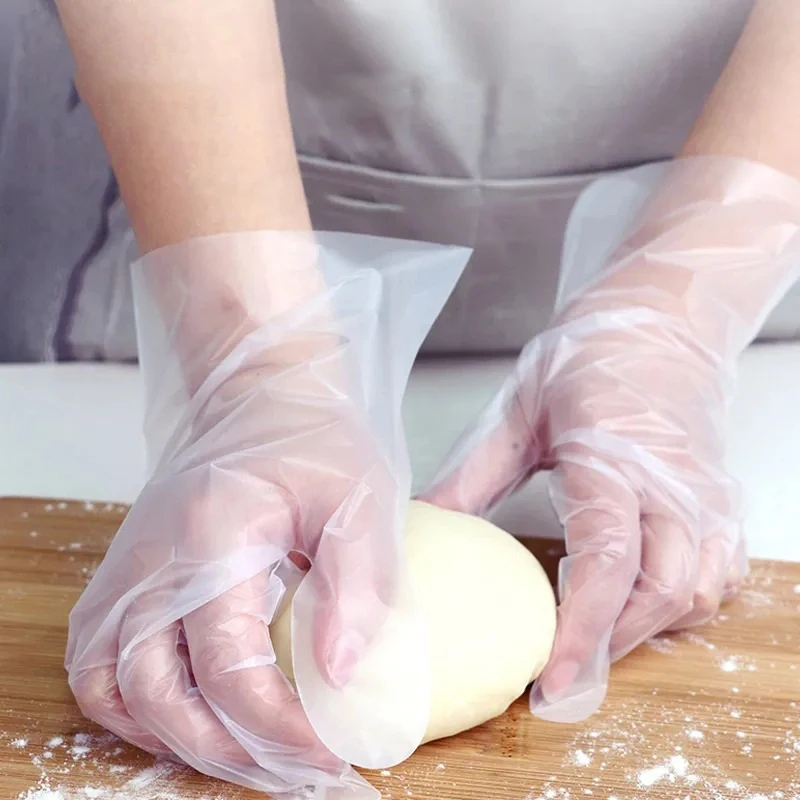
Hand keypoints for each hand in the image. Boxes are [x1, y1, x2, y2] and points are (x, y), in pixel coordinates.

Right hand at [66, 232, 468, 796]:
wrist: (262, 396)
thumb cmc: (315, 441)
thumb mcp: (361, 498)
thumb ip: (360, 584)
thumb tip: (342, 677)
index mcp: (211, 535)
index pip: (228, 666)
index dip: (279, 727)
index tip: (331, 756)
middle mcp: (151, 558)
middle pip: (156, 695)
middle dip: (226, 754)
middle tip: (292, 774)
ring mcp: (127, 566)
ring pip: (111, 689)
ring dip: (172, 739)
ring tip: (243, 756)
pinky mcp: (126, 573)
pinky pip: (102, 662)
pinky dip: (137, 706)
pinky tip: (191, 715)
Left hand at [425, 157, 799, 720]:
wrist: (661, 318)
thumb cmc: (589, 354)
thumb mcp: (518, 408)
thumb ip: (476, 474)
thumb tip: (428, 522)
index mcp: (611, 457)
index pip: (607, 559)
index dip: (582, 628)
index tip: (553, 678)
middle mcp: (670, 483)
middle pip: (663, 591)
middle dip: (615, 646)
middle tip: (563, 677)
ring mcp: (705, 492)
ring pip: (699, 590)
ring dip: (650, 629)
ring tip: (596, 643)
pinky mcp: (721, 495)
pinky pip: (723, 572)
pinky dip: (687, 604)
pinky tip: (646, 604)